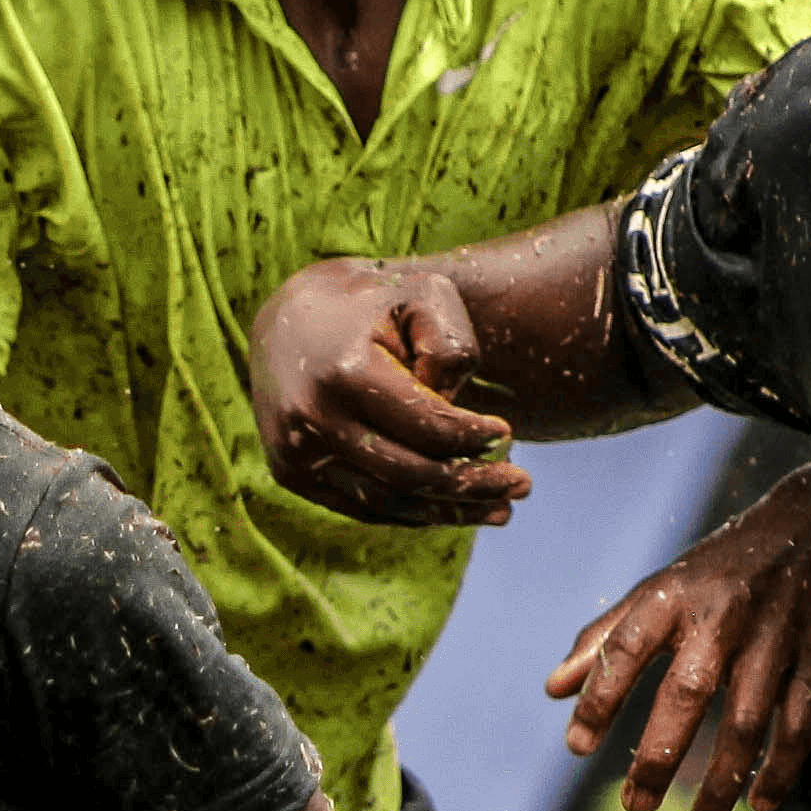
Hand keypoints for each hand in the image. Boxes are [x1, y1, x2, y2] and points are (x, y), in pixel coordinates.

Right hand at [250, 258, 532, 528]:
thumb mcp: (421, 297)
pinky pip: (359, 507)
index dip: (474, 439)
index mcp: (345, 374)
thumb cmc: (370, 303)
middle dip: (473, 484)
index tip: (507, 434)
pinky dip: (410, 513)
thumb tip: (454, 411)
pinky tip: (452, 509)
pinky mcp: (290, 472)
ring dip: (448, 512)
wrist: (288, 318)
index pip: (427, 428)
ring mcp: (295, 452)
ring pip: (386, 502)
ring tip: (501, 509)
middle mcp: (312, 420)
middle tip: (522, 485)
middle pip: (409, 473)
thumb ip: (451, 346)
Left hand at [544, 459, 810, 810]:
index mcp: (672, 597)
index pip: (626, 647)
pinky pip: (800, 721)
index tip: (575, 746)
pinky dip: (782, 766)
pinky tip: (761, 802)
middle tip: (634, 806)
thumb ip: (605, 639)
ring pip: (748, 720)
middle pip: (688, 692)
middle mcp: (721, 617)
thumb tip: (553, 691)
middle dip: (660, 753)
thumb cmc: (716, 571)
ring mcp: (773, 638)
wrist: (808, 525)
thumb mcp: (657, 589)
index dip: (599, 696)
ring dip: (723, 780)